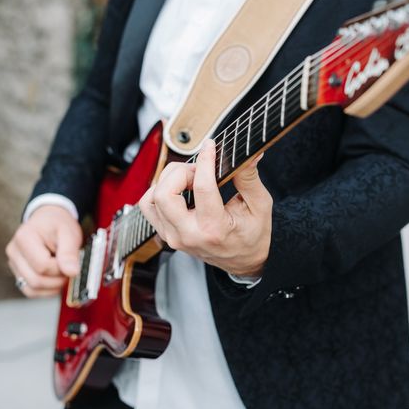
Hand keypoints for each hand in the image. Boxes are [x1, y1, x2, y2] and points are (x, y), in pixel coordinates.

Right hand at [6, 205, 81, 297]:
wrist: (49, 220)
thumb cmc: (58, 224)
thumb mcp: (69, 233)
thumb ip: (69, 253)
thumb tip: (72, 272)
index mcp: (24, 238)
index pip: (42, 266)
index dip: (60, 268)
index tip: (70, 261)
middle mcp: (14, 252)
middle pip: (36, 280)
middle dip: (58, 279)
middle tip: (69, 268)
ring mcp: (14, 264)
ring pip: (32, 289)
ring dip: (53, 286)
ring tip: (62, 271)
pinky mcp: (18, 273)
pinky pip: (30, 291)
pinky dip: (46, 291)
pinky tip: (56, 279)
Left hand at [140, 140, 271, 276]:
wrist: (243, 262)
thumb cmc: (252, 235)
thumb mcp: (259, 206)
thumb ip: (249, 178)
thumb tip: (249, 154)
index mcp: (214, 229)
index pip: (202, 187)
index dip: (205, 160)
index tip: (210, 146)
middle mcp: (188, 235)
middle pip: (165, 193)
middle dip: (181, 172)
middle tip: (199, 170)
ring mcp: (173, 237)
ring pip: (152, 198)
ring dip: (168, 180)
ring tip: (189, 179)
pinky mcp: (166, 235)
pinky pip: (149, 207)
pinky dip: (159, 191)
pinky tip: (179, 189)